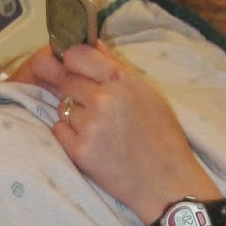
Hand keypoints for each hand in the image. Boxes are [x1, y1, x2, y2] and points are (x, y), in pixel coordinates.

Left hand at [48, 42, 214, 221]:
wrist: (167, 183)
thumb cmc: (162, 136)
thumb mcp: (148, 93)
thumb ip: (115, 68)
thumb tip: (90, 43)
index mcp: (123, 80)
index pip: (76, 54)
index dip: (74, 62)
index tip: (78, 71)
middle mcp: (104, 100)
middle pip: (66, 80)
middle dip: (75, 91)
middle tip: (97, 109)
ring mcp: (90, 126)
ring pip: (61, 107)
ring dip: (74, 115)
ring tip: (101, 130)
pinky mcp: (80, 151)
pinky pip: (58, 130)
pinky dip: (69, 135)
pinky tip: (93, 143)